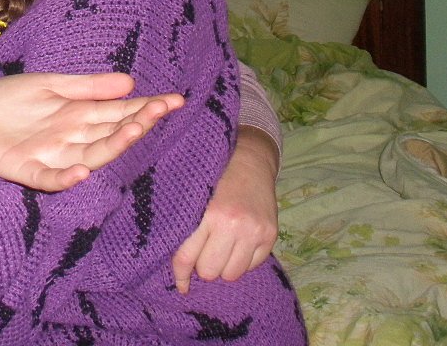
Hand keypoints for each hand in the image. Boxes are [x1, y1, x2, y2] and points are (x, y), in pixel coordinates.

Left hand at [0, 72, 183, 191]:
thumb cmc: (8, 102)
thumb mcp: (50, 86)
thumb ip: (87, 87)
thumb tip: (130, 82)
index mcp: (79, 116)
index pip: (120, 113)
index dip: (146, 108)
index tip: (175, 100)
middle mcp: (71, 138)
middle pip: (111, 133)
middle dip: (137, 123)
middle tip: (159, 111)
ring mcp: (51, 156)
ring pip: (90, 155)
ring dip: (112, 146)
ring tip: (134, 131)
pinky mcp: (27, 170)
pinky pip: (50, 179)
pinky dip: (66, 178)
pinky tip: (81, 171)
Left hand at [171, 127, 279, 292]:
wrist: (250, 160)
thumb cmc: (213, 177)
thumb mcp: (193, 196)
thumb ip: (184, 226)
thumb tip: (176, 268)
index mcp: (207, 213)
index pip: (187, 257)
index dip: (181, 275)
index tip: (181, 285)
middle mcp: (232, 224)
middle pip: (210, 271)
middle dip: (204, 265)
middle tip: (203, 251)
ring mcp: (254, 231)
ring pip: (232, 274)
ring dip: (224, 265)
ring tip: (221, 246)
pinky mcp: (270, 235)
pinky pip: (252, 266)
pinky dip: (243, 260)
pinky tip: (238, 242)